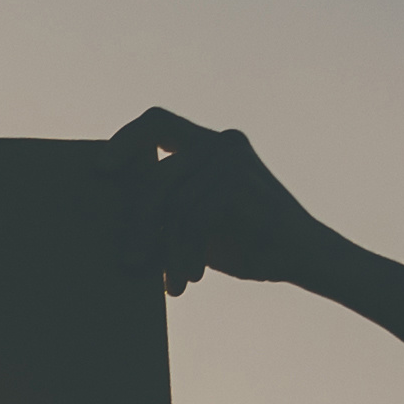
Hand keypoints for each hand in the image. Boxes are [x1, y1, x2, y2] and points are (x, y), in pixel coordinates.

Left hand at [110, 107, 332, 297]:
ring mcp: (232, 158)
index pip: (157, 122)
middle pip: (155, 178)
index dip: (125, 140)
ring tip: (174, 282)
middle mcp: (221, 142)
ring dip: (167, 252)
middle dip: (138, 226)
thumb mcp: (193, 222)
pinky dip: (186, 253)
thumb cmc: (245, 244)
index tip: (101, 171)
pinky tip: (191, 276)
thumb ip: (164, 206)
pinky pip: (191, 219)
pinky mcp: (239, 181)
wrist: (301, 259)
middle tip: (132, 263)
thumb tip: (112, 214)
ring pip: (172, 206)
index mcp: (208, 145)